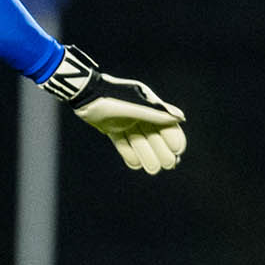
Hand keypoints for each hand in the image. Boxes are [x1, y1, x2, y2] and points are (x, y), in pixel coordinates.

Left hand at [41, 45, 185, 173]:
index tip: (178, 151)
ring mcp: (125, 121)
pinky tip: (135, 165)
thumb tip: (180, 118)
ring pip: (139, 141)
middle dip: (162, 150)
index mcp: (148, 104)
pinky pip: (123, 144)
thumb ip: (156, 113)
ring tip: (153, 170)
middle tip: (169, 165)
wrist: (84, 94)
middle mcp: (139, 113)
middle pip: (154, 135)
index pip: (166, 123)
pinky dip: (129, 154)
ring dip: (147, 155)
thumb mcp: (135, 105)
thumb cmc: (111, 96)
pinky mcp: (112, 128)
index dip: (173, 137)